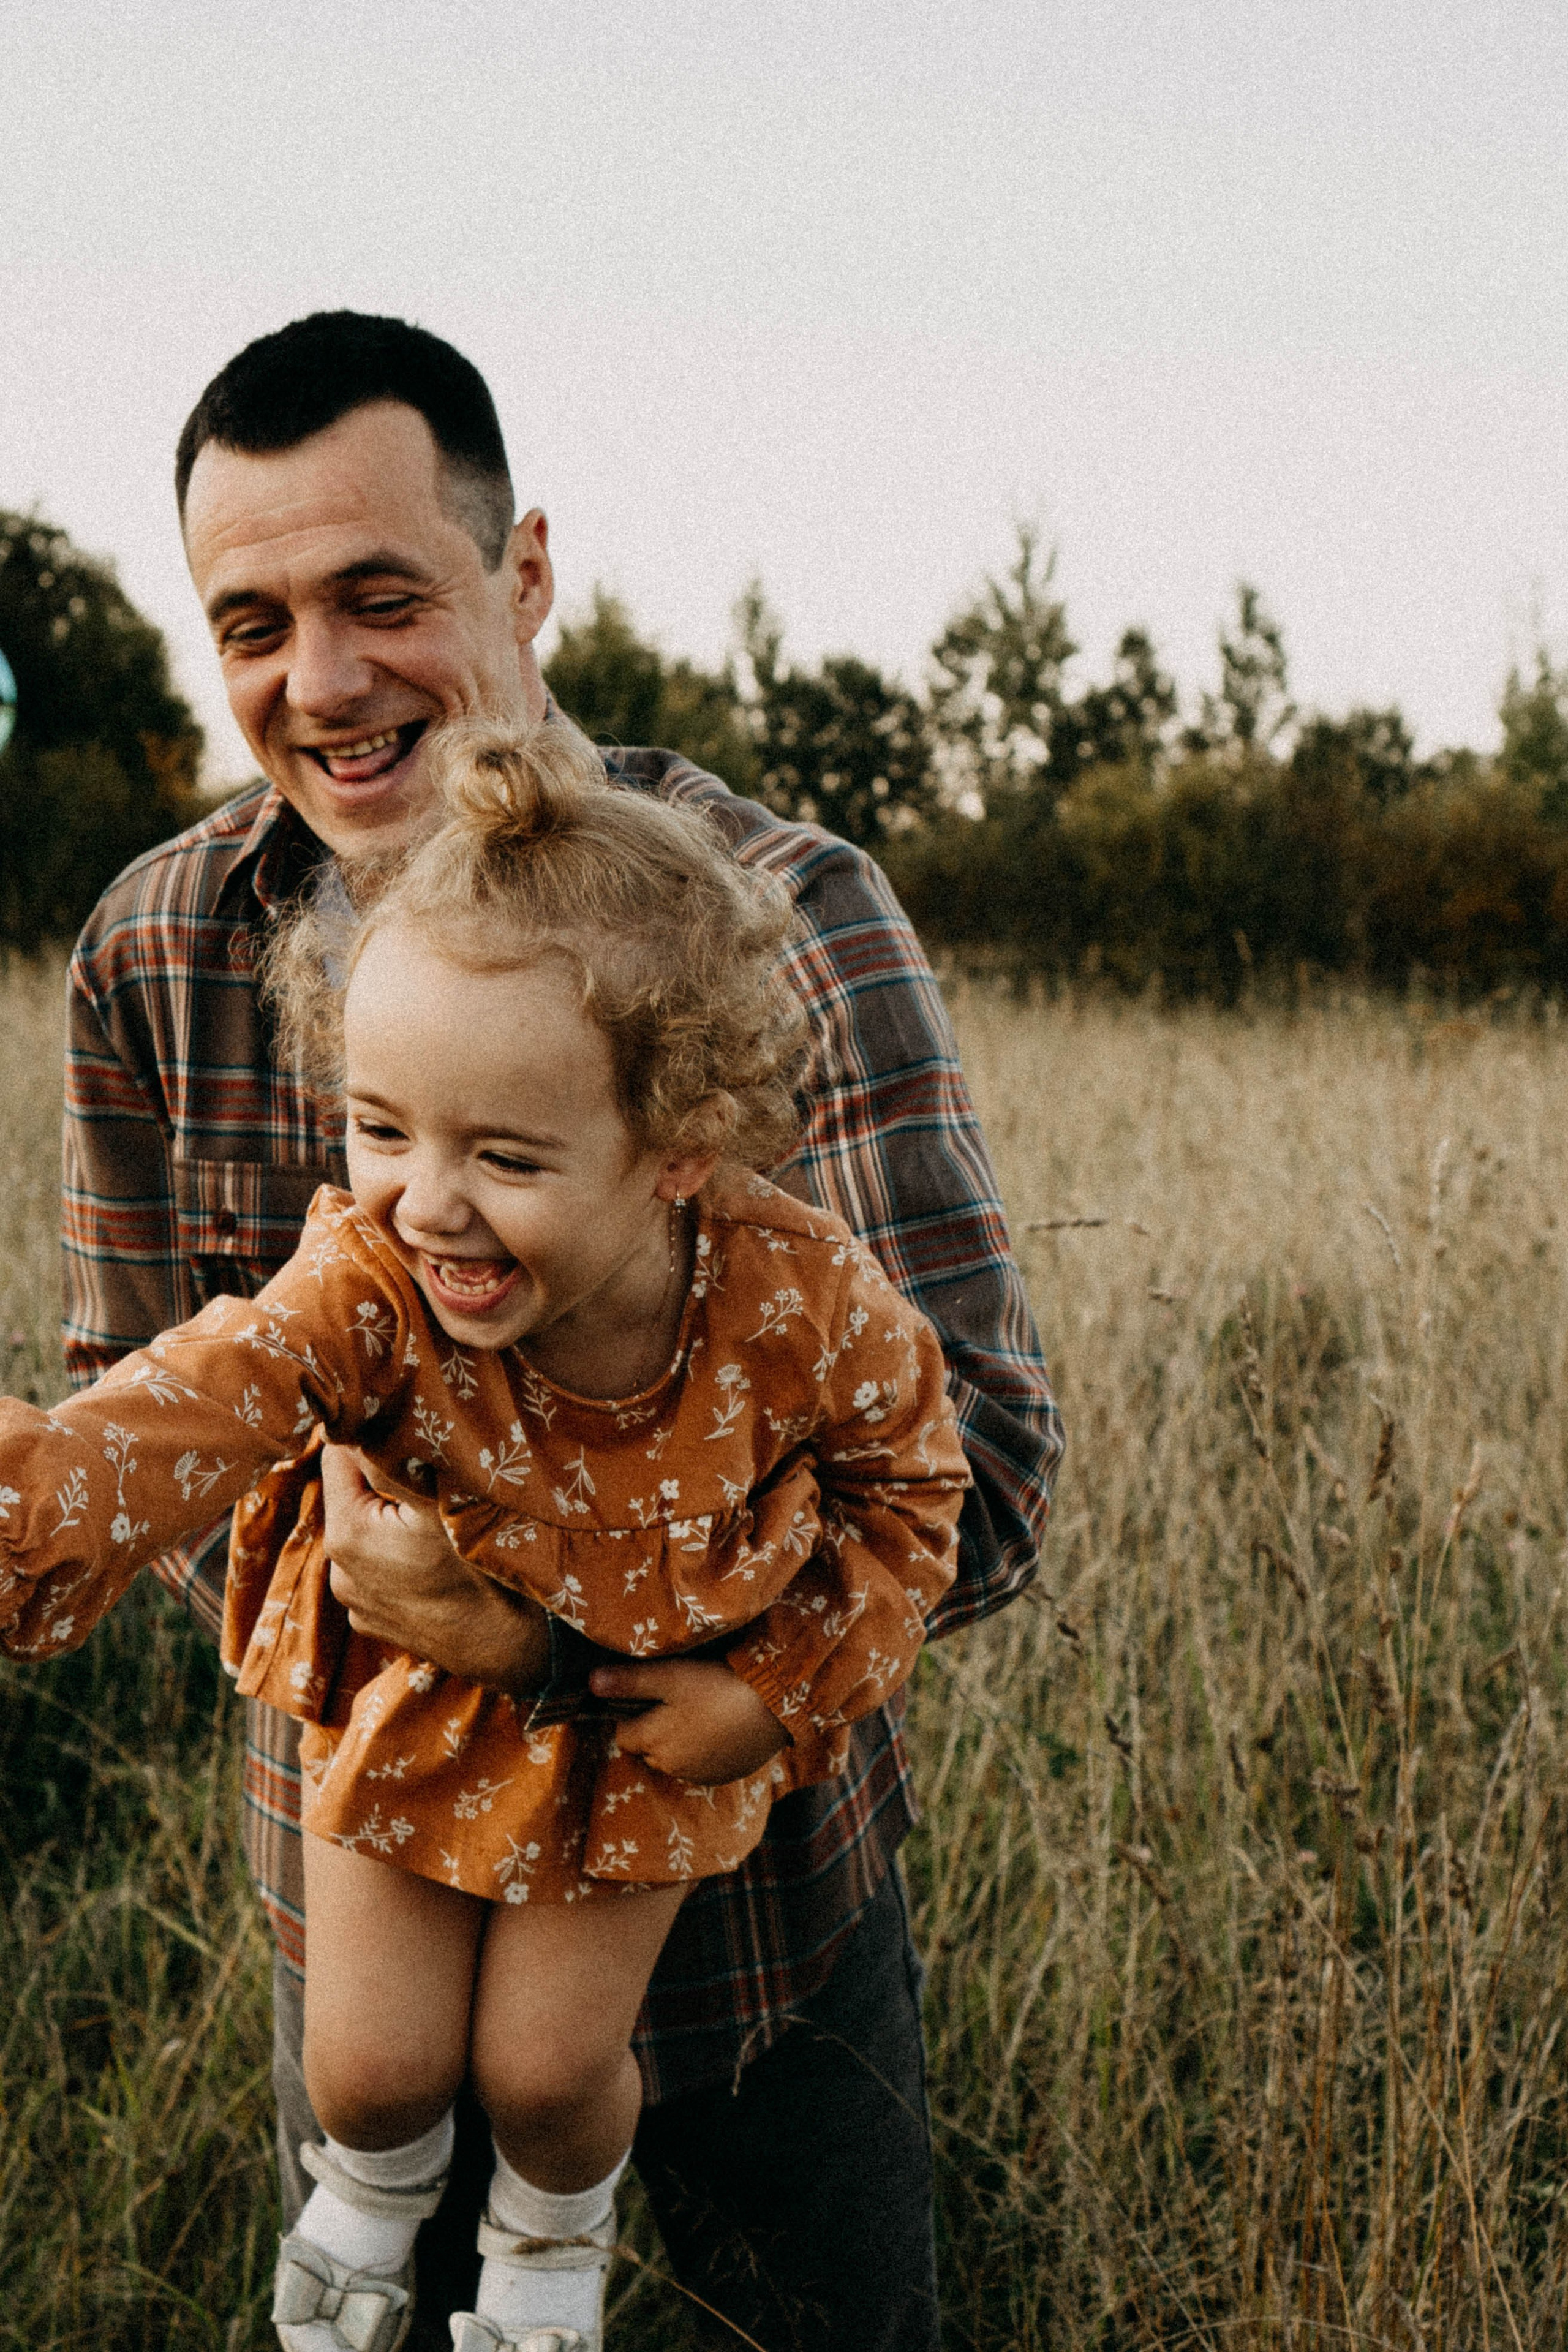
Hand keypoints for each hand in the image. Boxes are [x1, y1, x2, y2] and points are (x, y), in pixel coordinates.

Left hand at [320, 1444, 549, 1695]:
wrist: (508, 1647)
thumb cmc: (481, 1571)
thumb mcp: (441, 1500)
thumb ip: (392, 1458)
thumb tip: (360, 1422)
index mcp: (346, 1533)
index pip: (337, 1456)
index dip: (372, 1439)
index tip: (405, 1436)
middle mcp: (338, 1571)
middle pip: (352, 1496)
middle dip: (383, 1482)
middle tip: (428, 1480)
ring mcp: (354, 1601)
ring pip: (366, 1531)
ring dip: (390, 1519)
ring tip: (434, 1523)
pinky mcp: (373, 1620)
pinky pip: (377, 1566)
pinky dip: (397, 1555)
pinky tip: (432, 1559)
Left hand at [590, 1658, 787, 1784]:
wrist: (775, 1707)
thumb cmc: (718, 1686)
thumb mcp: (671, 1676)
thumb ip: (629, 1682)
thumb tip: (589, 1684)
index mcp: (653, 1743)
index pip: (623, 1735)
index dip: (633, 1714)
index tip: (652, 1694)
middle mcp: (671, 1767)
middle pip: (648, 1749)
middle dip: (654, 1729)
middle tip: (677, 1699)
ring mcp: (699, 1776)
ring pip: (674, 1758)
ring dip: (679, 1741)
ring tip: (701, 1710)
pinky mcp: (723, 1776)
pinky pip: (700, 1765)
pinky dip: (703, 1750)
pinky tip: (720, 1726)